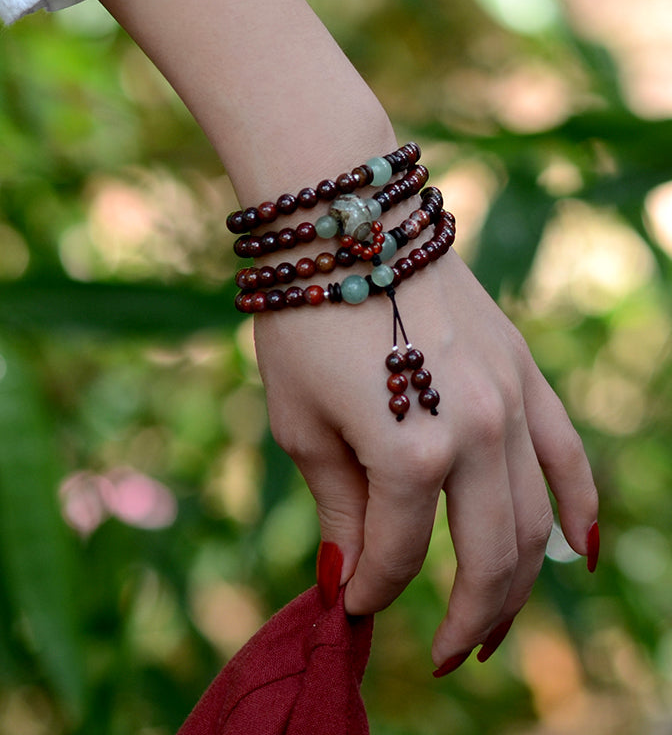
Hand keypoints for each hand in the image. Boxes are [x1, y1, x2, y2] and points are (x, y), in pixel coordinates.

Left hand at [253, 249, 598, 673]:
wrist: (345, 226)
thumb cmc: (303, 324)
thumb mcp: (300, 424)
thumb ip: (337, 506)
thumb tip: (346, 575)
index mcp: (407, 451)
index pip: (397, 553)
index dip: (371, 589)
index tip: (347, 601)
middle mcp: (475, 433)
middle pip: (483, 556)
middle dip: (461, 618)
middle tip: (439, 652)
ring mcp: (510, 401)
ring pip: (534, 523)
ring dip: (517, 587)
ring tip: (493, 628)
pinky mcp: (524, 373)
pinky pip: (568, 454)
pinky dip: (578, 509)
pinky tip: (575, 555)